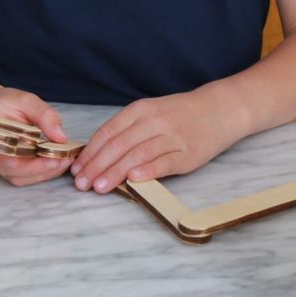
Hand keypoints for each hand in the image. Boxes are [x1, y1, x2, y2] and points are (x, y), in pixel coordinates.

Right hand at [0, 86, 72, 186]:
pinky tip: (55, 162)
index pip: (7, 157)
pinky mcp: (8, 167)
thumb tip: (61, 137)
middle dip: (43, 168)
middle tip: (66, 159)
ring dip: (44, 172)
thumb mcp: (26, 100)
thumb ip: (44, 115)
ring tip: (64, 160)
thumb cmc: (5, 102)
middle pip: (15, 172)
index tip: (54, 159)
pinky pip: (25, 176)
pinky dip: (42, 172)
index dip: (31, 163)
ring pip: (22, 177)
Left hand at [70, 88, 238, 193]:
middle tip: (81, 183)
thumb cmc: (179, 114)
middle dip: (96, 165)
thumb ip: (128, 130)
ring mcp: (171, 137)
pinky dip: (147, 171)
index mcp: (140, 110)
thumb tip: (98, 154)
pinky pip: (164, 163)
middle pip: (118, 145)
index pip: (108, 132)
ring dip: (115, 172)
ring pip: (137, 155)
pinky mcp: (187, 154)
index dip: (90, 151)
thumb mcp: (150, 113)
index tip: (76, 167)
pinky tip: (132, 180)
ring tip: (99, 186)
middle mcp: (153, 121)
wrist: (218, 110)